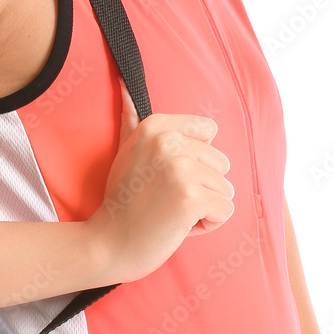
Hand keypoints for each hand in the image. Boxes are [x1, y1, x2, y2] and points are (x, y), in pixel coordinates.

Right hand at [86, 80, 234, 284]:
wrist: (107, 245)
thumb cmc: (120, 204)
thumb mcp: (124, 153)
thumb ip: (130, 121)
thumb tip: (124, 88)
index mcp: (156, 126)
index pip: (209, 133)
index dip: (196, 162)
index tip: (164, 178)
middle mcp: (169, 142)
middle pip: (220, 164)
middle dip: (200, 189)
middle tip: (163, 201)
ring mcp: (181, 169)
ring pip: (225, 189)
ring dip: (202, 209)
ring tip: (169, 214)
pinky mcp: (191, 198)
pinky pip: (225, 211)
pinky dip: (206, 226)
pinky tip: (177, 227)